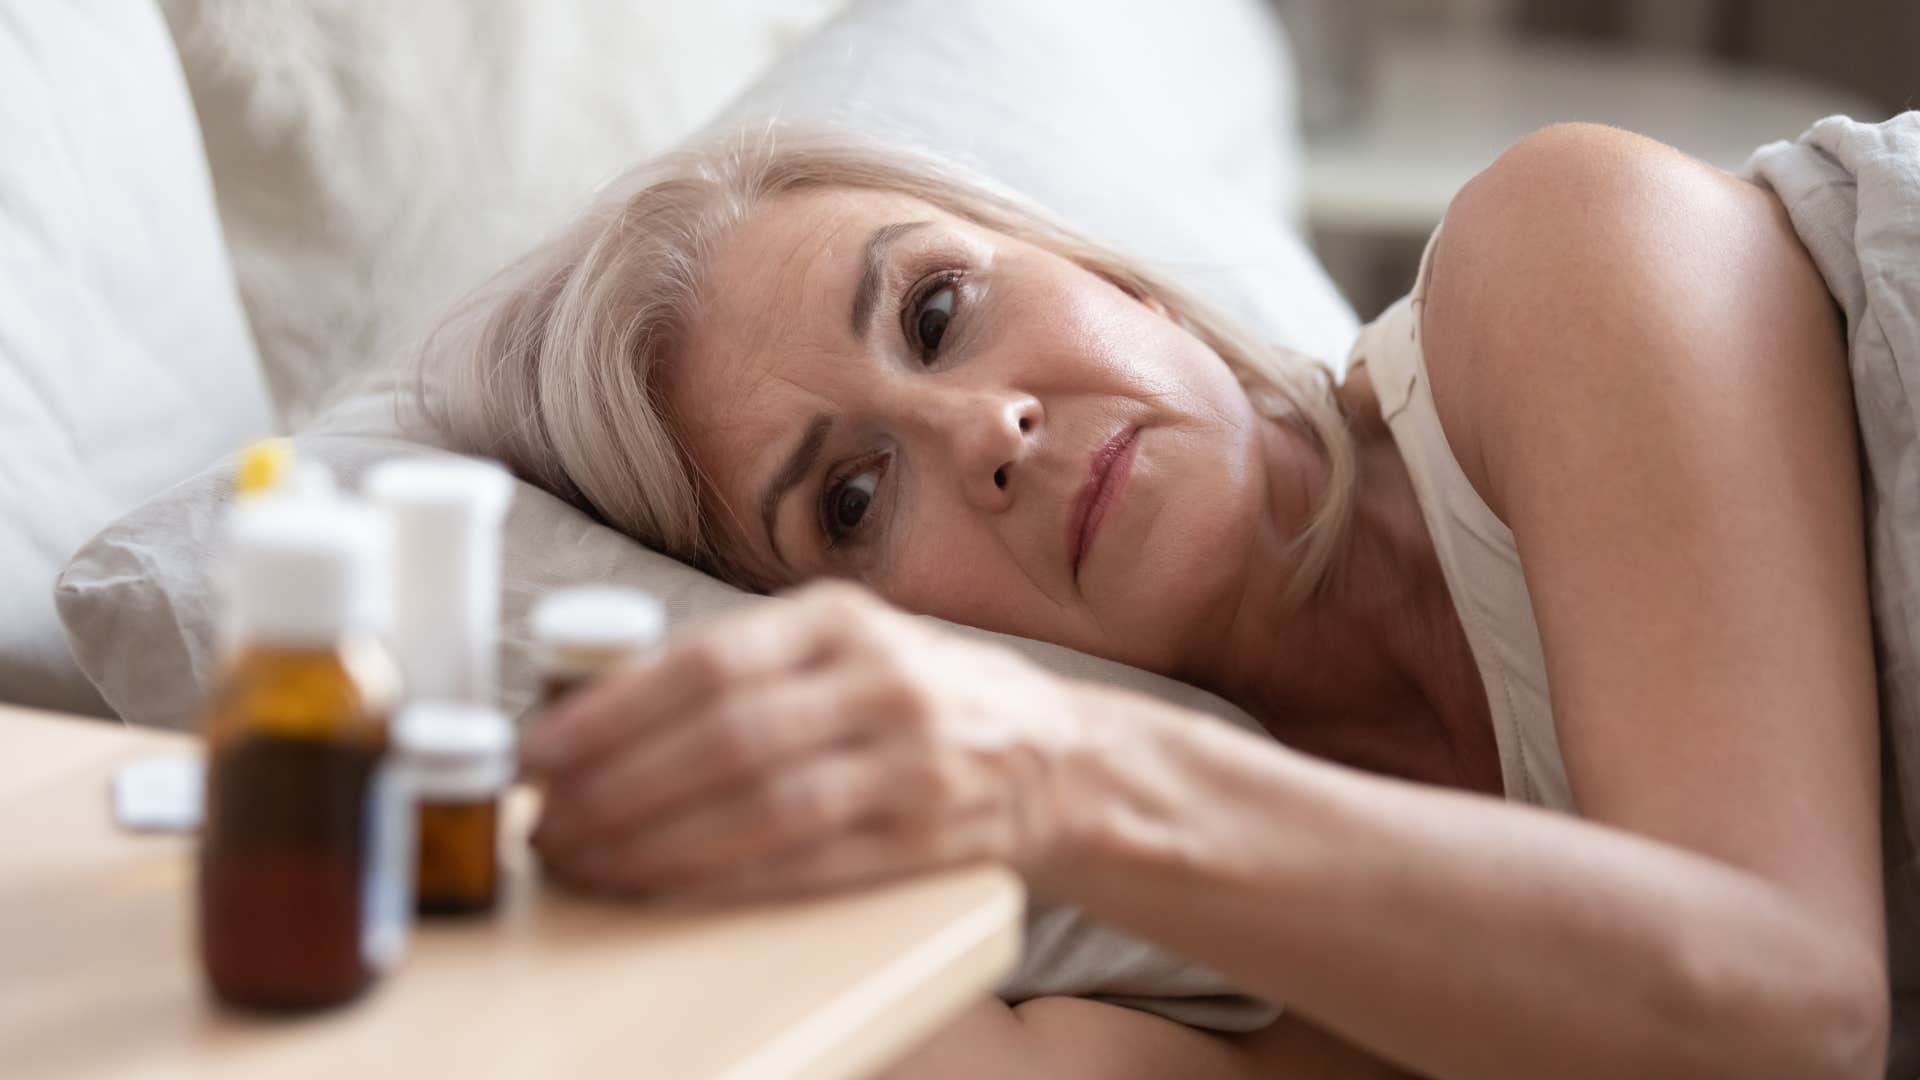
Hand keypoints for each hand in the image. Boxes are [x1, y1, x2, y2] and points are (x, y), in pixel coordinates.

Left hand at [523, 580, 1094, 902]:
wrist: (1054, 759)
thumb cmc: (915, 695)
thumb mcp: (843, 643)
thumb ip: (743, 662)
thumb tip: (593, 709)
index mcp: (840, 619)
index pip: (709, 661)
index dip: (611, 712)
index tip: (538, 752)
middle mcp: (882, 681)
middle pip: (728, 737)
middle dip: (618, 788)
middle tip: (549, 823)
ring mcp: (911, 763)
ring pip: (764, 808)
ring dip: (658, 844)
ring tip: (589, 861)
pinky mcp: (927, 839)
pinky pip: (809, 867)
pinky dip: (725, 882)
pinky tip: (664, 890)